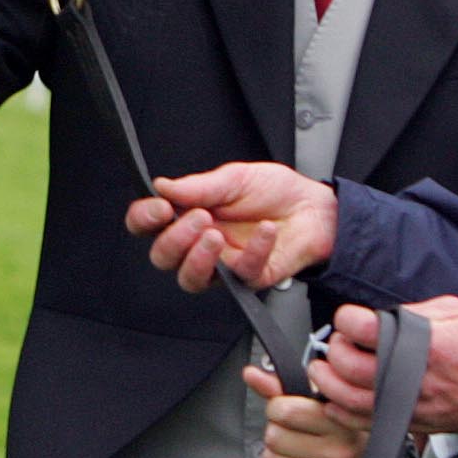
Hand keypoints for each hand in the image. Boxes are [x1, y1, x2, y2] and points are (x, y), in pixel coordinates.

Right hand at [126, 162, 337, 292]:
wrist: (313, 208)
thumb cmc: (273, 191)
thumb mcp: (234, 178)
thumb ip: (198, 186)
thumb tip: (161, 186)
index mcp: (188, 213)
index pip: (149, 225)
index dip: (144, 219)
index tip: (159, 207)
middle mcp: (199, 242)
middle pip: (163, 258)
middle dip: (172, 240)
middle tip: (197, 218)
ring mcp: (223, 264)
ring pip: (191, 279)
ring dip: (198, 259)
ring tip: (215, 235)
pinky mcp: (251, 278)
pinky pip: (243, 273)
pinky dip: (255, 250)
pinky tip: (264, 230)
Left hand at [244, 365, 366, 457]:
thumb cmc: (336, 431)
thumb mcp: (315, 402)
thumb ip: (280, 387)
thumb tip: (250, 374)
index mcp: (339, 422)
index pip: (284, 411)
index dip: (276, 407)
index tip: (284, 410)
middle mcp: (339, 452)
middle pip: (274, 436)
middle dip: (275, 431)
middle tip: (291, 433)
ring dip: (274, 453)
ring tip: (293, 450)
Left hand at [311, 298, 457, 433]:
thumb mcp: (451, 309)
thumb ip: (411, 313)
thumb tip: (381, 317)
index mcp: (423, 342)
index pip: (362, 329)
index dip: (347, 319)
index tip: (348, 318)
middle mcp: (418, 378)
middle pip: (351, 368)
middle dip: (333, 353)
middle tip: (333, 345)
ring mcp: (420, 406)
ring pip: (357, 404)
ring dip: (332, 387)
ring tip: (324, 372)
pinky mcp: (425, 424)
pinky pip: (376, 425)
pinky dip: (350, 415)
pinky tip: (339, 402)